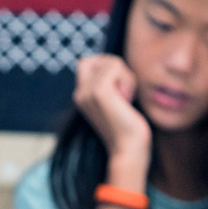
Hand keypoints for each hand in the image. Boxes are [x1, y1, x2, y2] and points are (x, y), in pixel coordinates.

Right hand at [73, 54, 151, 178]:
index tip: (116, 89)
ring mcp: (87, 91)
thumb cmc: (127, 129)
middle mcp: (80, 93)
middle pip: (101, 58)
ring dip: (126, 77)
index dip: (105, 66)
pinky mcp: (99, 90)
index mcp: (80, 97)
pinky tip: (126, 100)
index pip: (86, 62)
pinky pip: (116, 65)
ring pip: (110, 61)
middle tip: (123, 96)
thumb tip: (112, 63)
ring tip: (125, 100)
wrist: (127, 149)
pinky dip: (128, 79)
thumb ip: (108, 85)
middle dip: (118, 71)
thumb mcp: (114, 103)